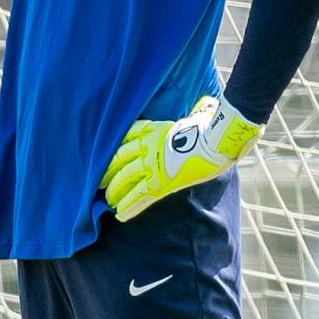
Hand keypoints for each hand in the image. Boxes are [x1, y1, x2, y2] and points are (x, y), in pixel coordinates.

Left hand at [99, 94, 260, 222]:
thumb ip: (196, 112)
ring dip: (114, 191)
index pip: (128, 135)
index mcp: (156, 129)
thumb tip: (207, 104)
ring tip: (107, 201)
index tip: (105, 154)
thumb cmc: (215, 128)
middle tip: (98, 182)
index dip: (116, 146)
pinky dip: (129, 205)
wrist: (220, 140)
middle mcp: (149, 145)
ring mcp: (153, 163)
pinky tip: (119, 215)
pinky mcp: (161, 181)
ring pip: (125, 177)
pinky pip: (139, 194)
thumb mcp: (199, 115)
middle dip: (107, 171)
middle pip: (119, 158)